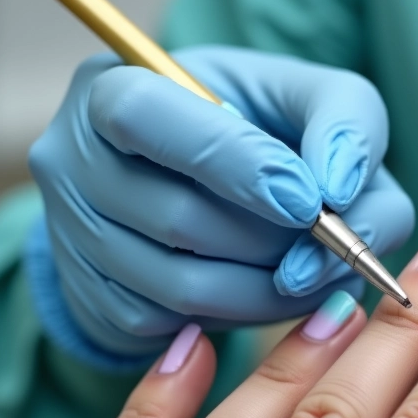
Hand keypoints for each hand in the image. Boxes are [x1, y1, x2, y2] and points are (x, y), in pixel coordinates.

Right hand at [29, 46, 413, 355]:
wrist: (194, 182)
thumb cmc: (258, 130)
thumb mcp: (303, 98)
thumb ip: (344, 120)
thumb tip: (337, 190)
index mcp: (110, 89)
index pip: (147, 119)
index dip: (238, 165)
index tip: (308, 202)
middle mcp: (73, 164)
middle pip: (178, 221)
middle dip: (273, 242)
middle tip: (330, 245)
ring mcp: (75, 240)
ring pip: (181, 287)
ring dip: (268, 291)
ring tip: (315, 273)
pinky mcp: (96, 299)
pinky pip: (175, 328)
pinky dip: (242, 318)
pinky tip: (275, 294)